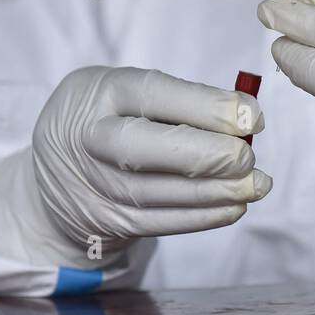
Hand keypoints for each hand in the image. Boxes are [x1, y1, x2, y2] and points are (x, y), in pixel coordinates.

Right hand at [0, 66, 270, 267]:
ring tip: (256, 185)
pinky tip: (234, 206)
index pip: (152, 94)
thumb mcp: (131, 91)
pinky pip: (159, 223)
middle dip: (206, 155)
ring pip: (155, 193)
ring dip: (215, 192)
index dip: (205, 106)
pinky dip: (202, 217)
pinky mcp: (107, 220)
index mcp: (99, 91)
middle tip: (248, 157)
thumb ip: (182, 100)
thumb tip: (245, 118)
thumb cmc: (114, 117)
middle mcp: (89, 137)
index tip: (251, 117)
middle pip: (141, 149)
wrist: (58, 171)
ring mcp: (93, 183)